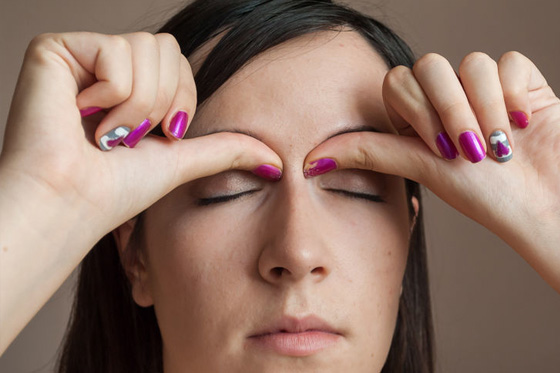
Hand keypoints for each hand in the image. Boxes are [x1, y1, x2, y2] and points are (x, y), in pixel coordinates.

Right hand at [0, 31, 282, 241]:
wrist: (72, 203)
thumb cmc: (117, 189)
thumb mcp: (182, 162)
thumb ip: (227, 150)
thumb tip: (278, 162)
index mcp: (129, 84)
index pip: (179, 61)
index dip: (179, 101)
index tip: (154, 136)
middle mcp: (104, 64)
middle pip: (166, 48)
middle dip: (161, 103)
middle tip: (126, 137)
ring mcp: (80, 54)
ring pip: (145, 49)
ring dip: (136, 105)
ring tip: (104, 133)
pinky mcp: (55, 49)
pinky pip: (115, 53)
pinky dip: (111, 95)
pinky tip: (82, 115)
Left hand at [303, 51, 559, 290]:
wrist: (546, 203)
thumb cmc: (485, 195)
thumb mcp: (419, 167)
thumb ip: (367, 152)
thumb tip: (308, 161)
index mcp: (418, 118)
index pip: (397, 82)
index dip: (416, 109)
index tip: (435, 148)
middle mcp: (447, 100)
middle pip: (429, 66)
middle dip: (448, 110)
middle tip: (468, 150)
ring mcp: (483, 88)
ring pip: (470, 63)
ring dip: (483, 110)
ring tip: (499, 148)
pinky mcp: (519, 80)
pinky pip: (507, 62)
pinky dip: (512, 97)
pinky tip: (520, 126)